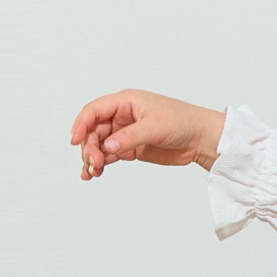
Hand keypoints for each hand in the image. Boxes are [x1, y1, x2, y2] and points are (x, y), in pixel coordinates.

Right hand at [68, 90, 226, 177]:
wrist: (201, 139)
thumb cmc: (183, 122)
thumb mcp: (155, 127)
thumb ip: (129, 137)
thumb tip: (107, 147)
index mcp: (126, 102)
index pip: (94, 111)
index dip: (81, 124)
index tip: (75, 140)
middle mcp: (122, 116)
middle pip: (93, 131)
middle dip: (89, 147)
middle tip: (94, 163)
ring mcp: (124, 133)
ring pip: (99, 145)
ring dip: (92, 158)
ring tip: (93, 172)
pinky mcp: (130, 148)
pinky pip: (108, 155)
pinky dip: (100, 164)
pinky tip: (94, 174)